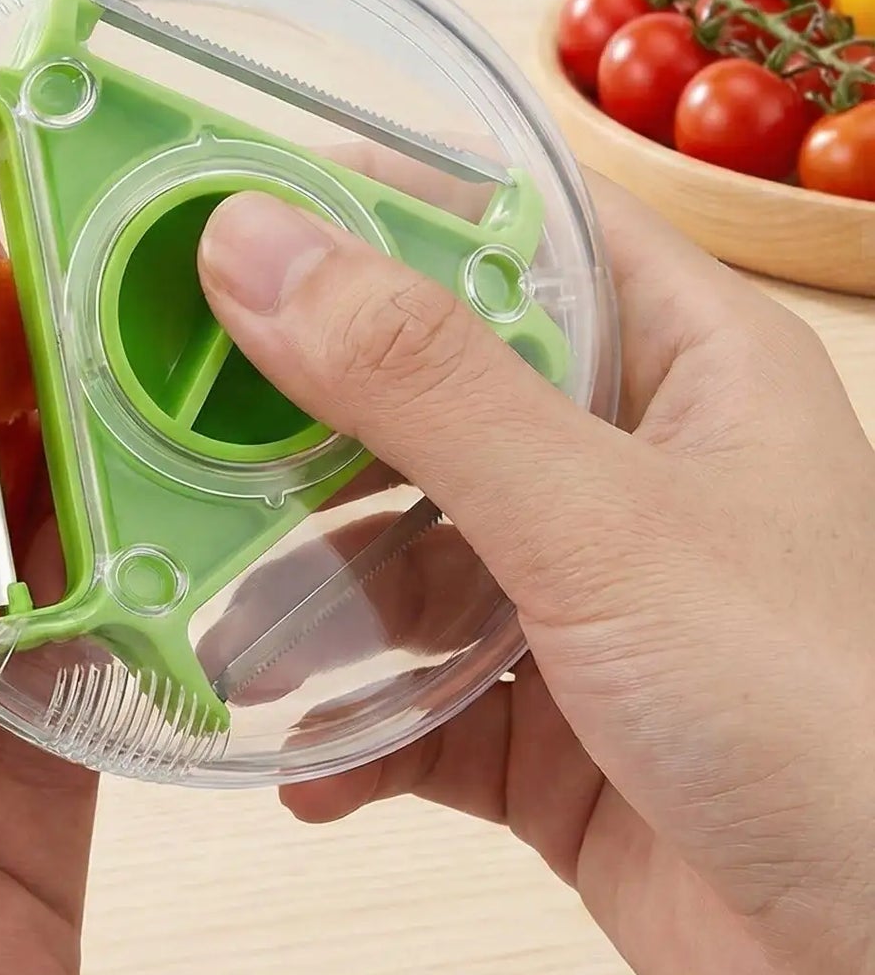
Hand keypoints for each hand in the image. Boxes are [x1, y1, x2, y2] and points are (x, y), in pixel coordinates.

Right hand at [198, 182, 874, 974]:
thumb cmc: (825, 719)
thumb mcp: (599, 522)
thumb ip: (419, 382)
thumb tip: (255, 244)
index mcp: (683, 366)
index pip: (510, 229)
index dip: (373, 205)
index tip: (223, 212)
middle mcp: (630, 471)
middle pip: (424, 398)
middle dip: (295, 431)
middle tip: (166, 429)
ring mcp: (586, 604)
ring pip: (401, 560)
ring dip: (305, 606)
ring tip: (225, 646)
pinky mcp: (551, 730)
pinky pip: (413, 701)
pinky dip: (349, 731)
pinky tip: (305, 768)